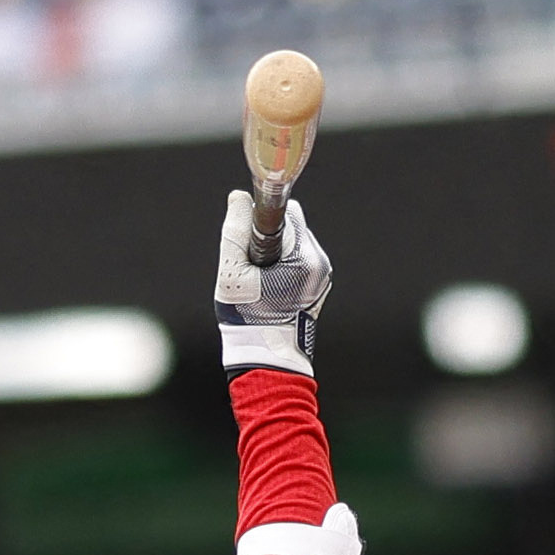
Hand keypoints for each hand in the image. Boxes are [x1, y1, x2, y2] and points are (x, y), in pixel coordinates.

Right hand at [212, 187, 332, 336]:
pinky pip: (298, 260)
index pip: (287, 212)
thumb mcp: (233, 272)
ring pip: (294, 243)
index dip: (262, 218)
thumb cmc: (248, 317)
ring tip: (261, 281)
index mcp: (304, 258)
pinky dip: (282, 266)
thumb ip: (235, 232)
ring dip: (275, 253)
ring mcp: (321, 275)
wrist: (268, 356)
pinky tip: (270, 287)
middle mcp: (320, 263)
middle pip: (292, 227)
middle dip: (268, 238)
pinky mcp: (318, 284)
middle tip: (252, 266)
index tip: (250, 237)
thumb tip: (238, 198)